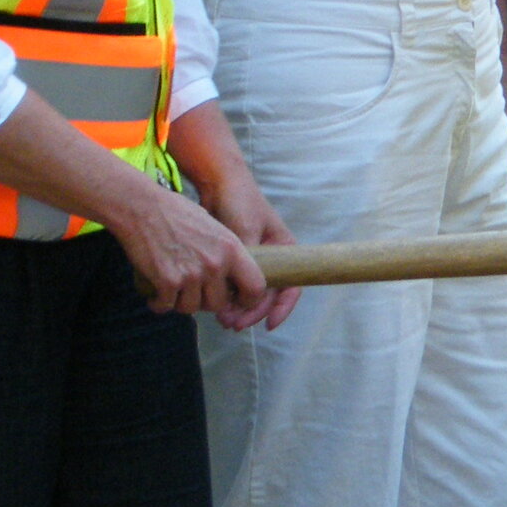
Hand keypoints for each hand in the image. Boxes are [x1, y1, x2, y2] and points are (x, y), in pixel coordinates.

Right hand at [107, 177, 275, 322]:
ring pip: (191, 308)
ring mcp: (192, 274)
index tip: (237, 300)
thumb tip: (232, 279)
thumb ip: (226, 254)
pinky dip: (159, 303)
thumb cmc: (177, 214)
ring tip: (173, 288)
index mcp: (232, 249)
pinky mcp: (167, 281)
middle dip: (206, 301)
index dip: (248, 299)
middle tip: (194, 291)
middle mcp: (215, 264)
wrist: (143, 207)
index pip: (255, 287)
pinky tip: (156, 293)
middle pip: (219, 304)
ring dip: (181, 302)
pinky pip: (166, 306)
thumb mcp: (215, 228)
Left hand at [197, 167, 303, 333]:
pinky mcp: (233, 262)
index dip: (282, 308)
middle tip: (233, 324)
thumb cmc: (239, 200)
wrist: (218, 181)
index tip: (268, 325)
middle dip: (252, 312)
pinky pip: (234, 287)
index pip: (291, 287)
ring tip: (222, 319)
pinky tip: (215, 307)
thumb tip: (242, 292)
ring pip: (249, 294)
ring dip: (238, 309)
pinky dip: (227, 298)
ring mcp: (253, 261)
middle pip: (267, 296)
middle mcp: (272, 258)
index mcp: (284, 249)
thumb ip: (248, 257)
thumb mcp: (247, 229)